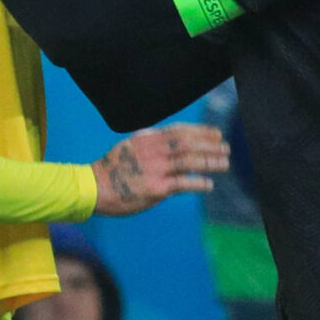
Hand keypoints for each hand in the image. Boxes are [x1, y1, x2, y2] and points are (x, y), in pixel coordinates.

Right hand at [92, 124, 228, 214]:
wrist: (93, 187)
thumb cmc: (112, 170)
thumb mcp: (130, 147)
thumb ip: (151, 144)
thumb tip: (172, 144)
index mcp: (147, 139)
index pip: (180, 130)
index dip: (201, 131)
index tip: (216, 133)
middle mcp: (153, 151)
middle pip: (189, 144)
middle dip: (210, 145)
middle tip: (226, 148)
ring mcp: (155, 169)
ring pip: (190, 161)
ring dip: (211, 162)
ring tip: (224, 163)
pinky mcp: (156, 188)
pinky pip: (183, 183)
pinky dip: (199, 183)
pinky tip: (209, 185)